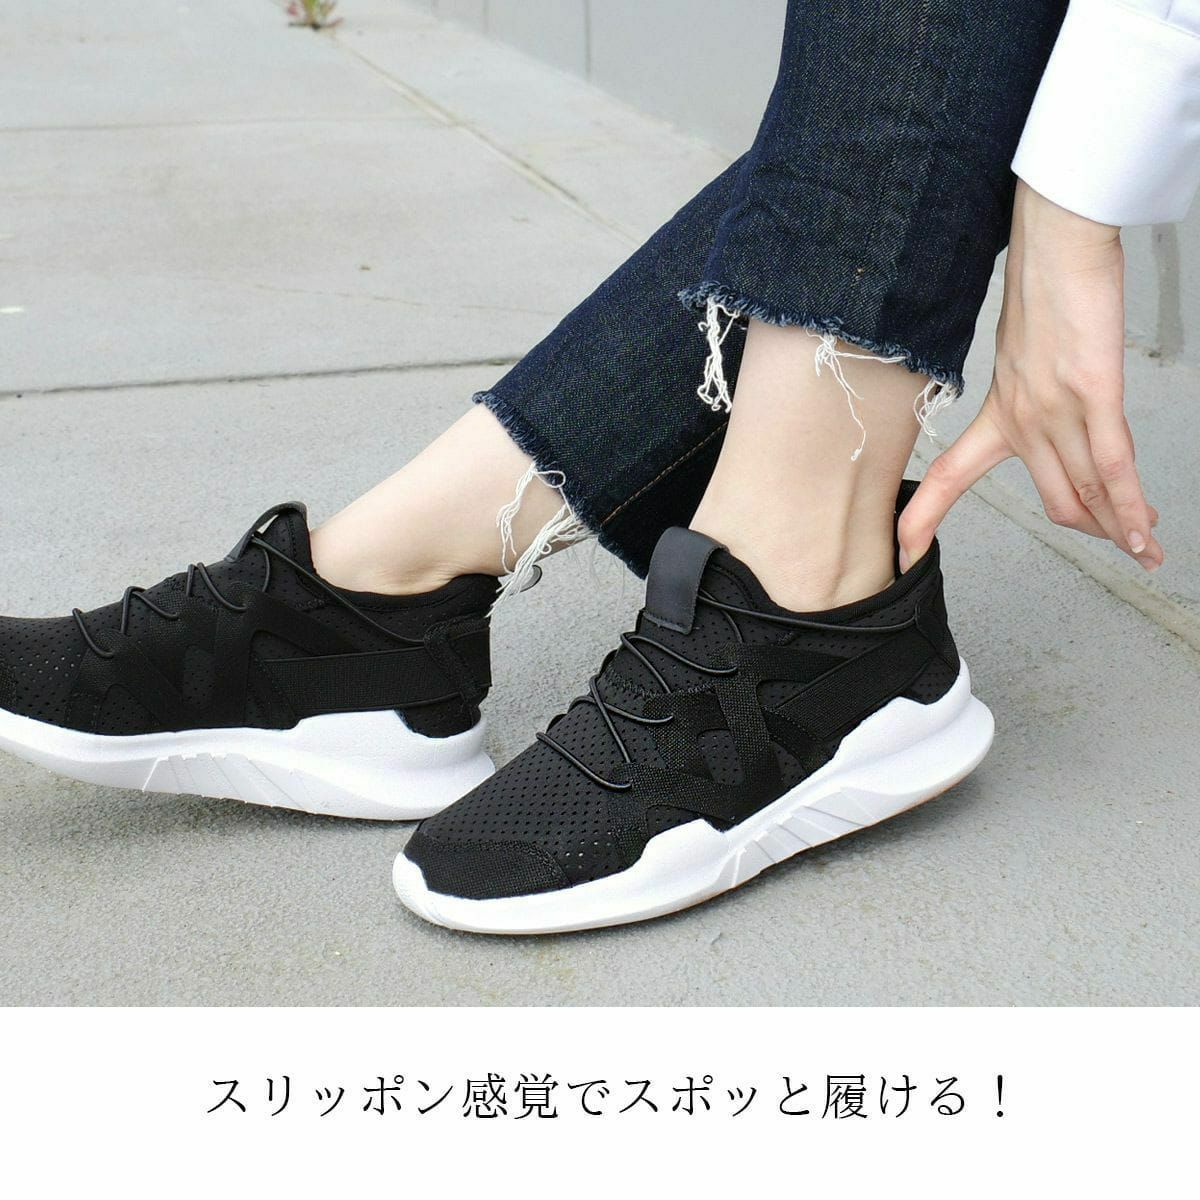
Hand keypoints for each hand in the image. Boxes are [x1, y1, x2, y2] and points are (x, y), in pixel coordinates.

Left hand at [900, 180, 1162, 572]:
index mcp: (998, 413)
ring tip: (1144, 551)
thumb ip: (1032, 393)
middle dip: (1092, 530)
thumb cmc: (1048, 291)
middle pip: (1054, 500)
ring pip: (1085, 492)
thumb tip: (1052, 416)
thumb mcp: (1022, 354)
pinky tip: (1143, 536)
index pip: (944, 478)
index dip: (919, 520)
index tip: (903, 555)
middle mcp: (1023, 420)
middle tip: (1119, 544)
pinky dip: (1129, 507)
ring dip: (1118, 528)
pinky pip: (1112, 466)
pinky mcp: (1094, 393)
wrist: (1058, 243)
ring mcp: (1057, 410)